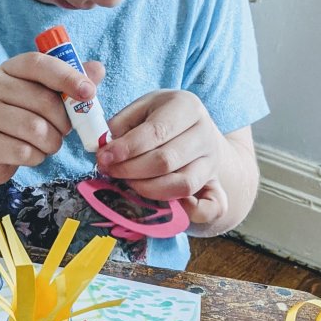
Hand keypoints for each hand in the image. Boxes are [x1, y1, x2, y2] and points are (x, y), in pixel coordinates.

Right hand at [0, 53, 104, 186]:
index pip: (39, 64)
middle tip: (65, 129)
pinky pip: (24, 152)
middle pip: (43, 101)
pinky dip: (37, 157)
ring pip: (35, 129)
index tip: (89, 93)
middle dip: (64, 121)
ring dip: (52, 142)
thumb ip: (71, 82)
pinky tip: (32, 153)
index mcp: (10, 69)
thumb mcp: (45, 95)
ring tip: (49, 143)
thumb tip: (98, 70)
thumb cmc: (23, 117)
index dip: (67, 77)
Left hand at [97, 90, 228, 225]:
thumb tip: (108, 151)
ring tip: (127, 182)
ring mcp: (212, 162)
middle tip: (109, 170)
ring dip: (146, 189)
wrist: (195, 128)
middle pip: (166, 161)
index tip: (104, 157)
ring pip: (181, 185)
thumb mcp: (142, 108)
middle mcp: (205, 135)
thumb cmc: (161, 117)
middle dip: (130, 170)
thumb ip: (122, 124)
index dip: (127, 148)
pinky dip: (189, 213)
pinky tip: (164, 205)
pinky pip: (209, 207)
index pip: (156, 132)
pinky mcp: (215, 184)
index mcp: (188, 108)